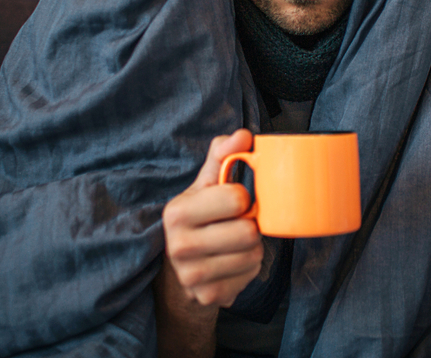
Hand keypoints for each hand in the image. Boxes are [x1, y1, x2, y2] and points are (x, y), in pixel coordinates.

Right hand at [161, 128, 262, 307]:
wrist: (183, 268)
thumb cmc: (201, 216)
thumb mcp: (206, 184)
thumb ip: (223, 155)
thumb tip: (243, 135)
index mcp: (177, 212)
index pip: (236, 198)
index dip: (243, 198)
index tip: (234, 201)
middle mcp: (178, 246)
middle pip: (248, 232)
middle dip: (250, 226)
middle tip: (238, 225)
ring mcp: (191, 276)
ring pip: (253, 255)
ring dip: (252, 248)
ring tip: (236, 243)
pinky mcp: (208, 296)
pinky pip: (250, 277)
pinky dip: (248, 269)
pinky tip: (233, 262)